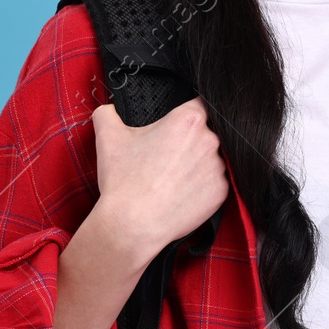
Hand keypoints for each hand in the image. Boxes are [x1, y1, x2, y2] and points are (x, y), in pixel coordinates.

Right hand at [90, 96, 229, 264]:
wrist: (132, 224)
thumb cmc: (123, 179)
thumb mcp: (108, 137)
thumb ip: (108, 114)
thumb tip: (107, 109)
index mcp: (188, 120)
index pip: (200, 104)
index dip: (187, 114)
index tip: (177, 125)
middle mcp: (210, 140)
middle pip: (206, 133)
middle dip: (189, 142)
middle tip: (167, 157)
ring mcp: (218, 168)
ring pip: (211, 159)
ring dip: (196, 165)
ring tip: (172, 178)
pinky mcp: (221, 191)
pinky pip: (214, 184)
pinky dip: (201, 187)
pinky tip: (181, 193)